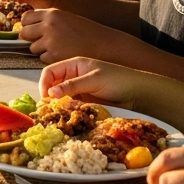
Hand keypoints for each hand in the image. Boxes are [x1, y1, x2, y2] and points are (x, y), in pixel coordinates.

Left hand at [20, 8, 124, 64]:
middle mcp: (49, 25)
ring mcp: (50, 40)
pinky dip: (49, 58)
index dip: (28, 25)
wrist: (103, 44)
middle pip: (24, 33)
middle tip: (43, 42)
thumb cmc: (86, 32)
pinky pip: (42, 58)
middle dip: (31, 38)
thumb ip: (49, 20)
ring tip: (57, 48)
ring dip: (41, 50)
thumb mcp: (66, 18)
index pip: (26, 18)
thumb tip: (30, 26)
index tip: (34, 30)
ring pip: (32, 47)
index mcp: (52, 13)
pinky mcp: (54, 55)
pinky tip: (62, 54)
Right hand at [37, 56, 152, 107]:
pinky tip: (69, 118)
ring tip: (59, 115)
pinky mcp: (85, 103)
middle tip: (50, 110)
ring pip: (61, 98)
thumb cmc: (119, 80)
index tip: (46, 99)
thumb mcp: (94, 79)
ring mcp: (80, 91)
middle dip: (49, 96)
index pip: (50, 72)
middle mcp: (74, 77)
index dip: (45, 84)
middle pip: (53, 85)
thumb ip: (72, 85)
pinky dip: (68, 112)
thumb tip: (50, 93)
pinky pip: (71, 107)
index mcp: (75, 65)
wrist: (139, 94)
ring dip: (58, 106)